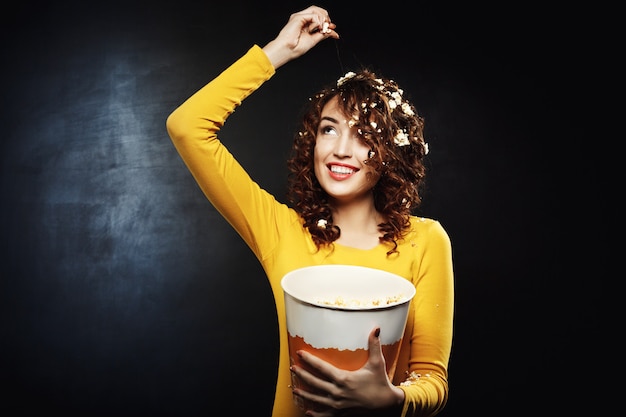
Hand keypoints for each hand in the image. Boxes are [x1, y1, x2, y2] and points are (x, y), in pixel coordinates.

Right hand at [262, 5, 338, 68]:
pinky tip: (313, 29)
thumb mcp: (314, 40)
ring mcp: (300, 17)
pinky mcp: (298, 17)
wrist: (287, 50)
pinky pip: (312, 15)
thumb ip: (323, 34)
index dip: (326, 20)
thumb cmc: (296, 47)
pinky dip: (317, 22)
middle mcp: (302, 19)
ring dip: (322, 19)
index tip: (333, 27)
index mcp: (305, 24)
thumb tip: (334, 33)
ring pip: (315, 10)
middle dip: (325, 18)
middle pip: (317, 10)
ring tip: (321, 29)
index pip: (318, 16)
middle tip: (328, 27)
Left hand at [290, 327, 404, 415]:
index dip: (309, 360)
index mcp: (344, 379)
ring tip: (294, 390)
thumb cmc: (381, 382)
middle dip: (302, 375)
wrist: (387, 403)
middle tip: (292, 368)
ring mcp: (338, 404)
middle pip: (314, 383)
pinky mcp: (342, 413)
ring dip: (304, 394)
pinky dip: (316, 413)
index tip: (300, 353)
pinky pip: (325, 414)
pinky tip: (308, 411)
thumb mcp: (377, 363)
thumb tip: (376, 328)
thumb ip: (374, 345)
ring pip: (316, 399)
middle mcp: (338, 392)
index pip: (322, 367)